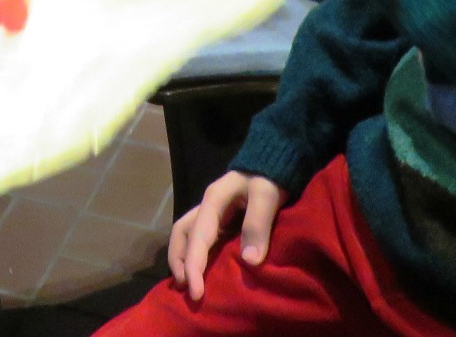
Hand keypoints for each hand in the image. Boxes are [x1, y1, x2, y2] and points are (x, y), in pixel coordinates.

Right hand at [168, 171, 285, 300]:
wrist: (276, 162)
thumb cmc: (269, 177)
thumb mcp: (266, 195)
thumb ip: (257, 225)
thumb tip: (249, 261)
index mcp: (213, 200)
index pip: (197, 237)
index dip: (194, 266)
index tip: (197, 292)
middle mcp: (206, 207)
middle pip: (181, 233)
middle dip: (179, 261)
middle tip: (186, 290)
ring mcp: (212, 213)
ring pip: (186, 235)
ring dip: (183, 258)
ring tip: (188, 284)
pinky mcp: (221, 219)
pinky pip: (200, 238)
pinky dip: (195, 255)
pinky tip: (202, 270)